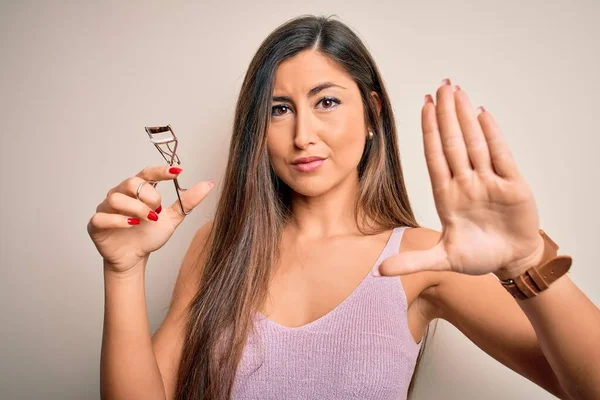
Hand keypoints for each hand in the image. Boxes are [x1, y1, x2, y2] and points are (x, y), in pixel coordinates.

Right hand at [87, 165, 214, 273]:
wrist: (134, 259)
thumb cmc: (149, 235)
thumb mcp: (172, 218)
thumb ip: (187, 201)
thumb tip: (208, 184)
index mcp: (137, 190)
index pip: (146, 173)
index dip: (160, 171)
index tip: (177, 171)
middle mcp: (120, 194)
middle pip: (130, 182)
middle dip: (148, 195)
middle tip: (157, 210)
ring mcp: (106, 208)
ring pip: (117, 198)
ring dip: (136, 208)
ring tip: (147, 220)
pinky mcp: (97, 224)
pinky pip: (103, 217)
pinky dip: (119, 220)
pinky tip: (132, 225)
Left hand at [377, 79, 543, 278]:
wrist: (511, 261)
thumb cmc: (477, 256)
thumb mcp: (442, 260)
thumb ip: (412, 262)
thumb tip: (377, 273)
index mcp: (446, 195)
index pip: (435, 156)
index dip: (429, 131)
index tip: (423, 107)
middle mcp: (466, 182)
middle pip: (453, 142)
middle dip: (446, 114)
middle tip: (440, 86)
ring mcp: (489, 182)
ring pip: (475, 143)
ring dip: (466, 117)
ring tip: (457, 91)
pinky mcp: (513, 186)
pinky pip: (501, 156)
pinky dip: (493, 135)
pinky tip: (482, 114)